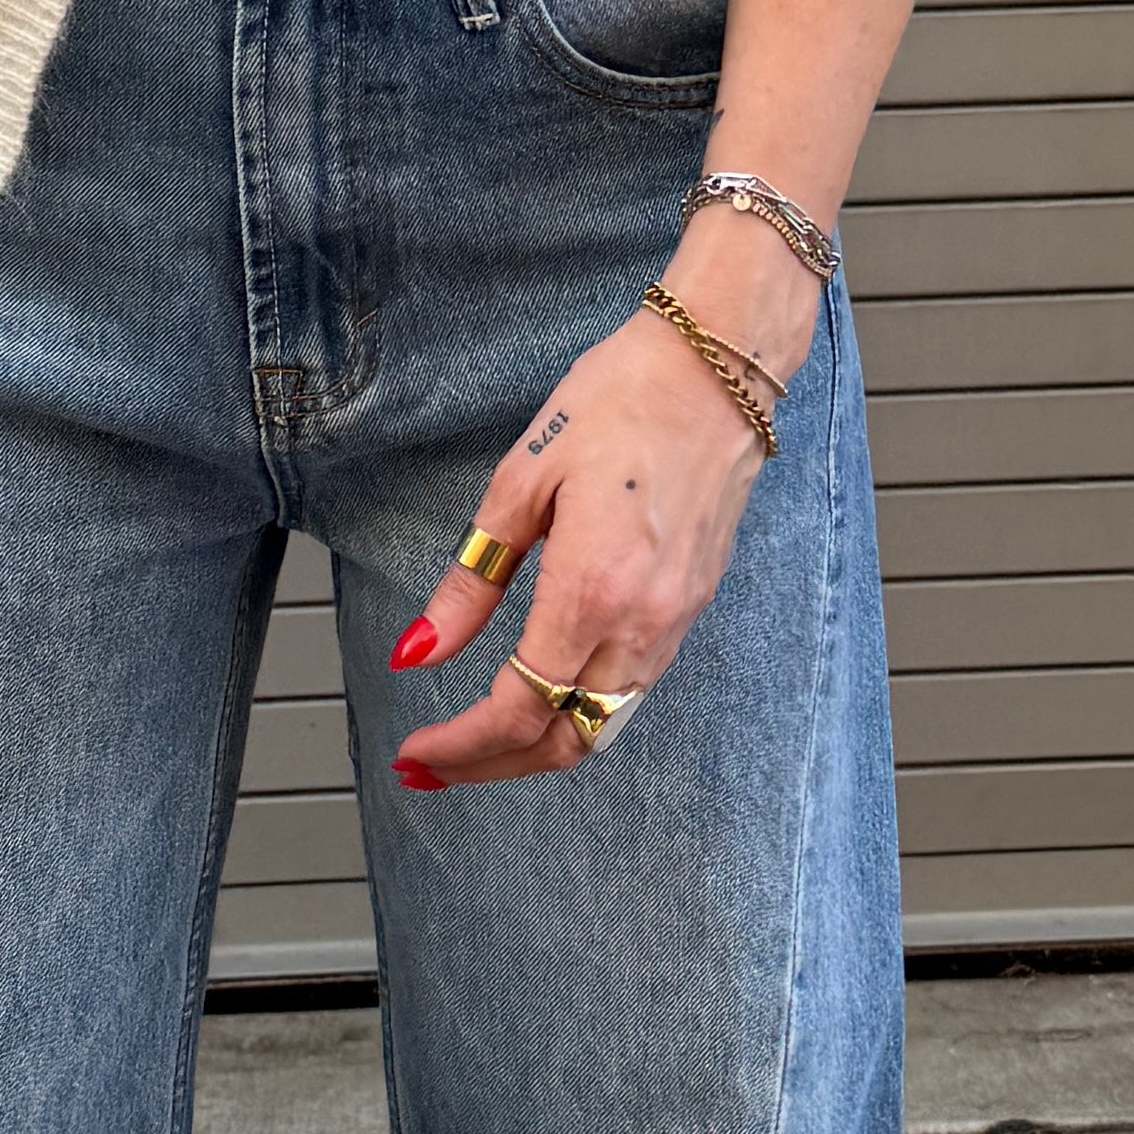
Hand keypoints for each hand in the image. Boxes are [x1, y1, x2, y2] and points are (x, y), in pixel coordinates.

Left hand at [383, 225, 815, 796]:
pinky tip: (540, 697)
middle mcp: (644, 623)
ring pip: (605, 727)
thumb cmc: (620, 401)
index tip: (414, 753)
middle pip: (567, 741)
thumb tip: (419, 652)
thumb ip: (471, 580)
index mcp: (593, 591)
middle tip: (434, 767)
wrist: (719, 366)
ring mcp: (677, 621)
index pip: (519, 709)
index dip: (460, 747)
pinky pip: (632, 691)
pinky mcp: (692, 607)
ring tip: (477, 745)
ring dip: (539, 749)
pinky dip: (581, 715)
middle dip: (494, 767)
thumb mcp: (522, 480)